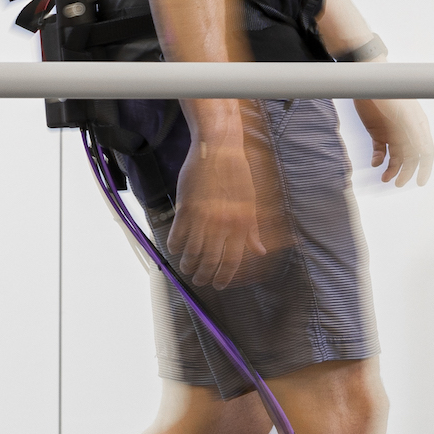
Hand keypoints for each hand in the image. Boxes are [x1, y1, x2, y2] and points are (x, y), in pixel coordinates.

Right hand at [168, 124, 288, 288]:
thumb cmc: (236, 173)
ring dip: (188, 264)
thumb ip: (252, 230)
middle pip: (211, 261)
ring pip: (192, 252)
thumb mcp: (250, 202)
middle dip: (204, 276)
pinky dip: (175, 246)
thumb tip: (258, 251)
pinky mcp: (185, 208)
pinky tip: (175, 249)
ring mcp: (203, 217)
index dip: (225, 276)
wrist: (217, 148)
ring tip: (187, 268)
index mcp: (241, 223)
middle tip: (200, 280)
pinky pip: (177, 235)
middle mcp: (223, 223)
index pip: (233, 260)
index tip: (219, 284)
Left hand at [352, 97, 432, 186]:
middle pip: (410, 158)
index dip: (425, 168)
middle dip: (405, 172)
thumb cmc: (391, 93)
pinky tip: (375, 162)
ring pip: (395, 157)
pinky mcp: (377, 132)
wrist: (368, 81)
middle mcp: (407, 132)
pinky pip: (380, 150)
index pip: (426, 152)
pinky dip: (378, 159)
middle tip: (398, 184)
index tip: (421, 182)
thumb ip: (415, 134)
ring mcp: (392, 133)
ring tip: (384, 178)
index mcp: (419, 127)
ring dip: (391, 169)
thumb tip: (424, 154)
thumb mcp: (406, 114)